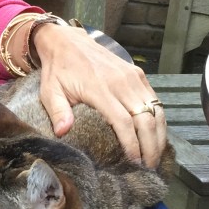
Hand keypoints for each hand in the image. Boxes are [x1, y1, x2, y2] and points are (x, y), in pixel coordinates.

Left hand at [31, 23, 168, 167]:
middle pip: (145, 119)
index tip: (133, 163)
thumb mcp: (49, 91)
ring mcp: (132, 76)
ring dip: (158, 135)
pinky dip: (159, 119)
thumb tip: (63, 132)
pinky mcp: (138, 73)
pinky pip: (155, 99)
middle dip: (150, 146)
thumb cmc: (58, 70)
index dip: (132, 145)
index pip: (123, 121)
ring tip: (155, 157)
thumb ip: (58, 111)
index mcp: (99, 88)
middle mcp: (121, 82)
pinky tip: (156, 136)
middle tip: (149, 168)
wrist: (67, 41)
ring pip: (155, 110)